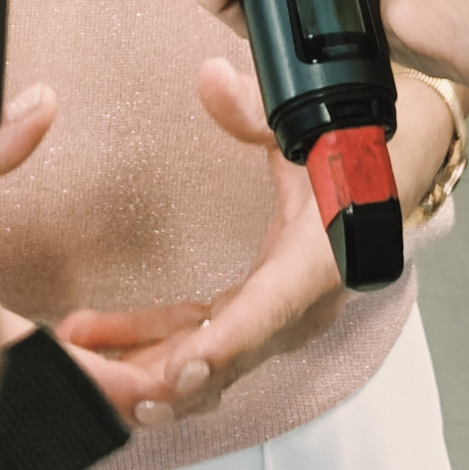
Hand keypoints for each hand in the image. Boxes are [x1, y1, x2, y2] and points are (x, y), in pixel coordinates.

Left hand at [55, 58, 343, 423]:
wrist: (389, 173)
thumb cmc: (355, 154)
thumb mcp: (307, 127)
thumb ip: (255, 110)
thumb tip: (212, 79)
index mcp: (315, 264)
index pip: (266, 313)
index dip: (224, 346)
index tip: (181, 372)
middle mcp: (297, 305)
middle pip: (227, 356)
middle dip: (165, 379)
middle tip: (106, 390)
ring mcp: (274, 315)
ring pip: (204, 356)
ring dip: (143, 365)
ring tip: (79, 363)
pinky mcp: (254, 311)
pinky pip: (197, 336)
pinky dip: (147, 341)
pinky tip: (94, 335)